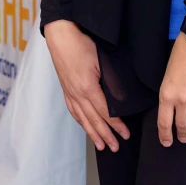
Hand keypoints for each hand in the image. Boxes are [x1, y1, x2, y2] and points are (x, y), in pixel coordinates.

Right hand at [44, 20, 128, 151]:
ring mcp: (70, 92)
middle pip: (93, 120)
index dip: (116, 125)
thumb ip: (111, 83)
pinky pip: (73, 110)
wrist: (60, 36)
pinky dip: (80, 121)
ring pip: (82, 118)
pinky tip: (84, 125)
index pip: (105, 113)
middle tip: (115, 148)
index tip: (125, 134)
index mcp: (88, 89)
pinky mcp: (65, 89)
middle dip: (105, 135)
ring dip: (92, 133)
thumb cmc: (81, 45)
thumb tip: (120, 99)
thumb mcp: (101, 62)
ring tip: (100, 145)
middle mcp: (77, 94)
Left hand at [156, 4, 185, 146]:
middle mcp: (183, 101)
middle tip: (184, 140)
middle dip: (183, 136)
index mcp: (167, 94)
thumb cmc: (182, 53)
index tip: (167, 142)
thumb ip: (169, 92)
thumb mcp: (167, 74)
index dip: (165, 135)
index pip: (164, 122)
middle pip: (182, 126)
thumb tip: (171, 108)